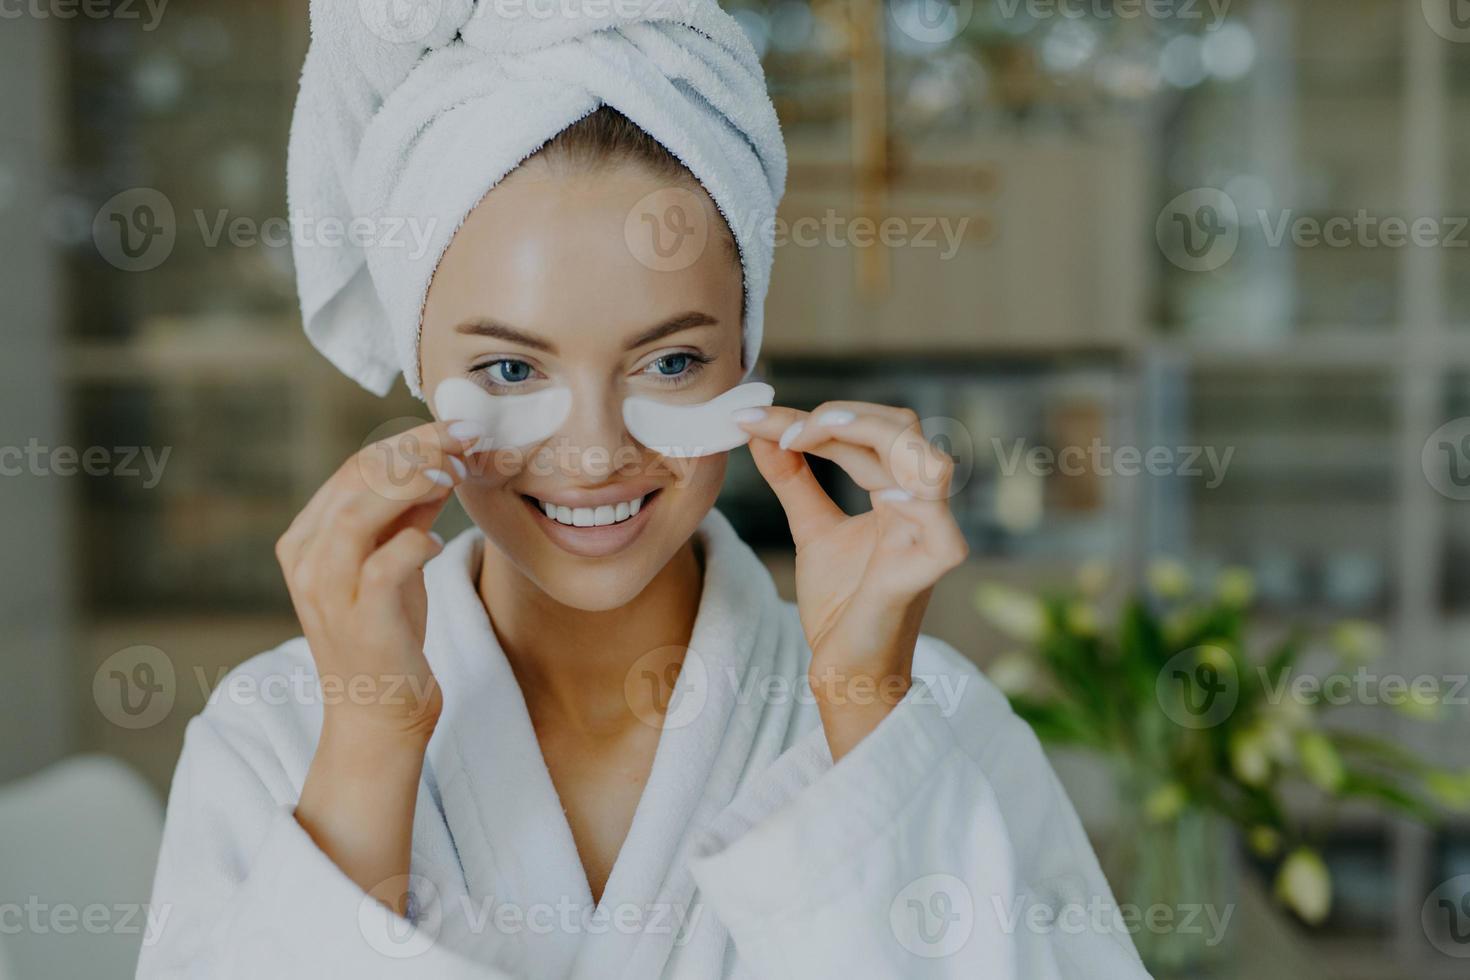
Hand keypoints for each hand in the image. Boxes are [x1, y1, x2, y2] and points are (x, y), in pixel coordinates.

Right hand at [276, 418, 493, 911]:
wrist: (378, 713)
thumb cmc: (388, 635)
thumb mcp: (394, 562)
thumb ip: (407, 513)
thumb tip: (440, 459)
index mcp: (308, 538)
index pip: (354, 468)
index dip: (408, 441)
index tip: (457, 427)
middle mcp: (307, 558)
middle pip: (358, 478)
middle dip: (417, 448)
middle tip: (467, 434)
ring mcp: (327, 590)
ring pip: (361, 510)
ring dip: (414, 481)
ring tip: (457, 468)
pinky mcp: (360, 620)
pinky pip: (386, 563)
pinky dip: (418, 542)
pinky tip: (441, 541)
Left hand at [735, 401, 967, 758]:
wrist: (843, 671)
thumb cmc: (840, 605)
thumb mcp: (810, 528)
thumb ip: (793, 478)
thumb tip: (760, 429)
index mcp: (898, 491)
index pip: (870, 431)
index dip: (815, 417)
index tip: (753, 417)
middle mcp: (920, 505)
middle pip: (902, 428)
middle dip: (840, 416)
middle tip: (779, 428)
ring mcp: (930, 535)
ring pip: (927, 461)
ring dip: (870, 435)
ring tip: (809, 435)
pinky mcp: (929, 570)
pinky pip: (937, 523)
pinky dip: (913, 499)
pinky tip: (875, 491)